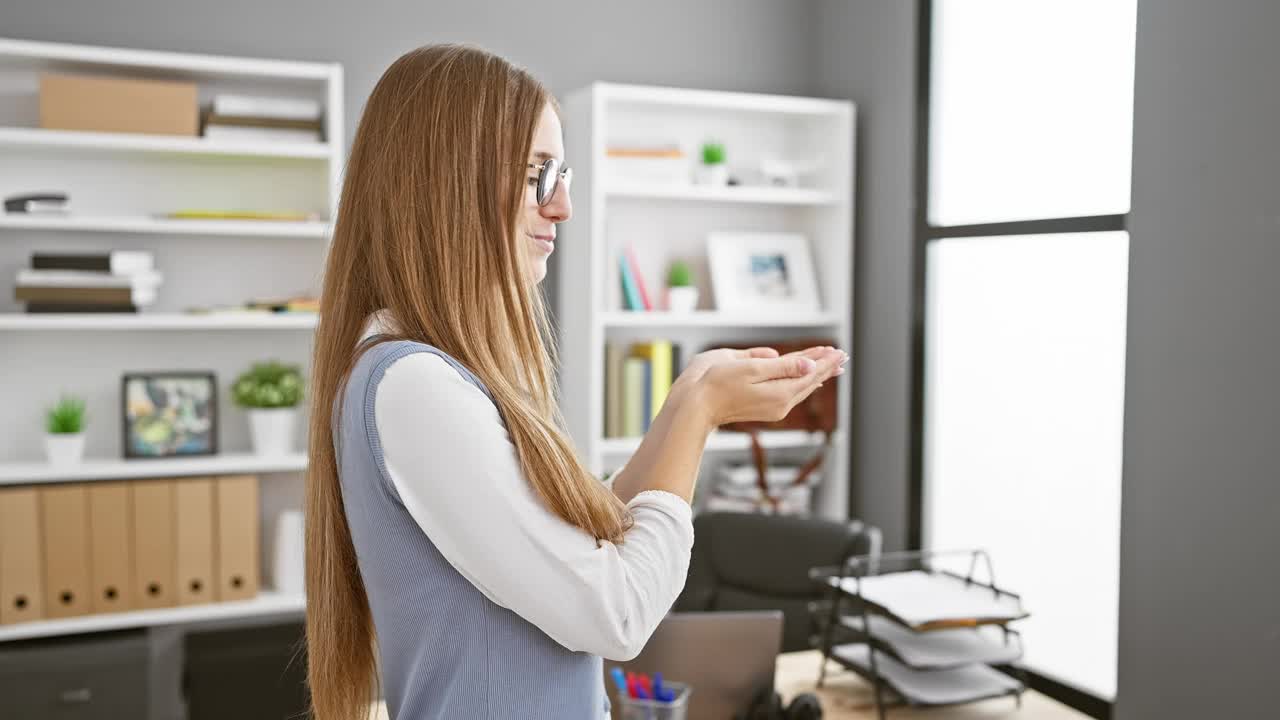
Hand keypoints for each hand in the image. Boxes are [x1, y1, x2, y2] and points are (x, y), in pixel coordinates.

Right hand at [691, 346, 845, 426]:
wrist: (694, 406)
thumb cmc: (715, 382)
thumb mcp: (750, 368)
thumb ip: (781, 366)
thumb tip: (809, 365)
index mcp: (779, 393)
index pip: (809, 373)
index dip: (824, 360)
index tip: (838, 350)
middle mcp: (780, 404)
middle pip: (809, 381)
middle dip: (825, 367)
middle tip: (842, 356)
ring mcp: (772, 408)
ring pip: (801, 387)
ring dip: (816, 374)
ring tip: (831, 365)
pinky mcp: (763, 407)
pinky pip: (790, 392)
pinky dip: (802, 382)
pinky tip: (808, 381)